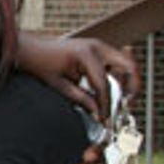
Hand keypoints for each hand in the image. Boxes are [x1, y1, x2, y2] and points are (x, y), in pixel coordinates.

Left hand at [18, 34, 139, 118]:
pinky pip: (117, 63)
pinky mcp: (99, 49)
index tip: (104, 118)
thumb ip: (80, 98)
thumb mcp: (59, 85)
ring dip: (128, 81)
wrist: (31, 49)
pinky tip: (112, 91)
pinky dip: (119, 76)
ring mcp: (100, 45)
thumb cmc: (40, 64)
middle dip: (132, 87)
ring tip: (121, 100)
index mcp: (85, 54)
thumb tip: (98, 113)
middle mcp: (97, 46)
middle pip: (129, 66)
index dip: (106, 104)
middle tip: (127, 105)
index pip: (104, 84)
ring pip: (126, 63)